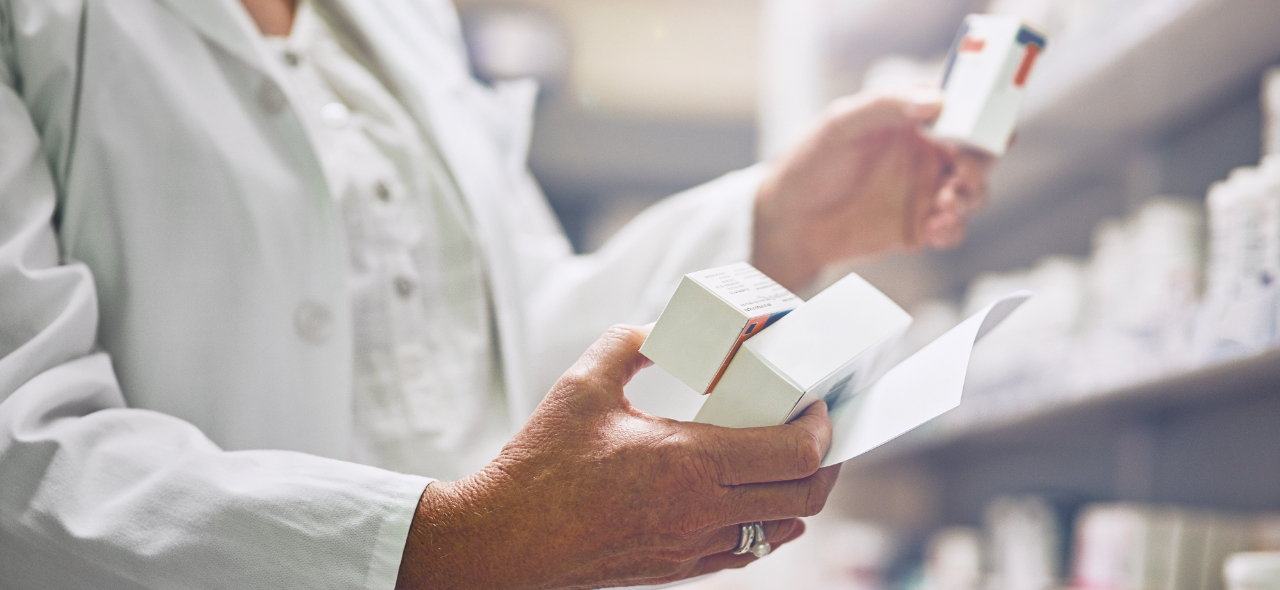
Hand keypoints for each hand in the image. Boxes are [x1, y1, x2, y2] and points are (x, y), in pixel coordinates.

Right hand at [395, 325, 841, 588]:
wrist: (505, 541)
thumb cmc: (539, 465)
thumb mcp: (582, 385)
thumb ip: (630, 343)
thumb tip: (665, 331)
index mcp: (688, 463)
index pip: (794, 454)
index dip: (822, 427)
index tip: (818, 403)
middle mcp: (701, 512)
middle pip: (805, 497)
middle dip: (827, 461)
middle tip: (819, 429)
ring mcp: (693, 547)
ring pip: (781, 529)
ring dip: (800, 495)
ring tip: (792, 460)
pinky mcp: (677, 567)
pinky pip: (747, 552)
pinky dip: (767, 525)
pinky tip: (756, 501)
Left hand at [752, 92, 993, 290]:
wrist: (789, 220)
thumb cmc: (810, 163)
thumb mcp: (842, 124)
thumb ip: (887, 107)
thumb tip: (936, 101)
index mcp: (914, 120)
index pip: (962, 109)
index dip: (980, 113)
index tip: (979, 124)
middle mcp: (927, 154)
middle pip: (980, 153)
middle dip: (982, 160)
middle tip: (963, 169)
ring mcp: (925, 192)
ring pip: (973, 193)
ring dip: (970, 196)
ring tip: (944, 202)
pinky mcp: (920, 228)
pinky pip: (953, 230)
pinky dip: (953, 229)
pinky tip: (935, 226)